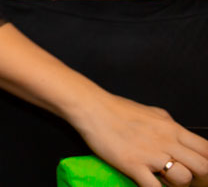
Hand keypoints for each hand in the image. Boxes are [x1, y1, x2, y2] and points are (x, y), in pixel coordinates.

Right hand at [68, 90, 207, 186]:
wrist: (91, 108)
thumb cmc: (118, 108)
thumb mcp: (152, 112)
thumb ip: (169, 124)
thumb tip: (177, 132)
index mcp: (173, 129)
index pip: (207, 150)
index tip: (201, 170)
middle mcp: (167, 142)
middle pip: (203, 167)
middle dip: (199, 178)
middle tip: (187, 179)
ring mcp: (151, 155)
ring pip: (183, 179)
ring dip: (177, 184)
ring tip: (164, 181)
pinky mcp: (133, 165)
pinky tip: (150, 184)